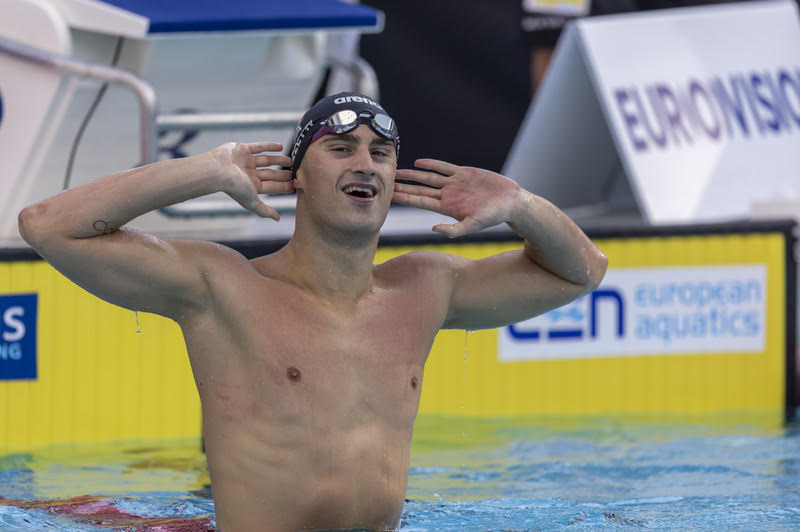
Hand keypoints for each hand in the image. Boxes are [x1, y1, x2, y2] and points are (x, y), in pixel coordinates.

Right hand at [215, 142, 293, 219]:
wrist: (218, 170)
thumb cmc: (234, 187)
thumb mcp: (252, 201)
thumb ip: (265, 210)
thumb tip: (278, 219)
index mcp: (252, 186)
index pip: (271, 187)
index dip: (283, 186)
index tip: (295, 185)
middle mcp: (249, 174)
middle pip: (270, 174)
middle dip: (282, 174)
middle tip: (295, 172)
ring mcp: (246, 161)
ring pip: (266, 160)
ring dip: (279, 160)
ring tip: (291, 160)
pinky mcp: (242, 149)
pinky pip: (258, 146)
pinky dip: (269, 146)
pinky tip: (281, 146)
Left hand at [393, 159, 520, 237]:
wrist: (510, 202)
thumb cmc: (493, 217)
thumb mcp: (473, 225)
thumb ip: (454, 230)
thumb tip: (434, 229)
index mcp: (447, 208)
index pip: (420, 201)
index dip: (405, 198)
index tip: (389, 196)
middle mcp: (447, 195)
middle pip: (420, 190)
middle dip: (403, 187)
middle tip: (386, 183)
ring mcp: (454, 183)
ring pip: (428, 178)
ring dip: (413, 175)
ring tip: (398, 171)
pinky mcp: (464, 173)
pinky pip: (443, 167)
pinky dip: (431, 164)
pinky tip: (418, 163)